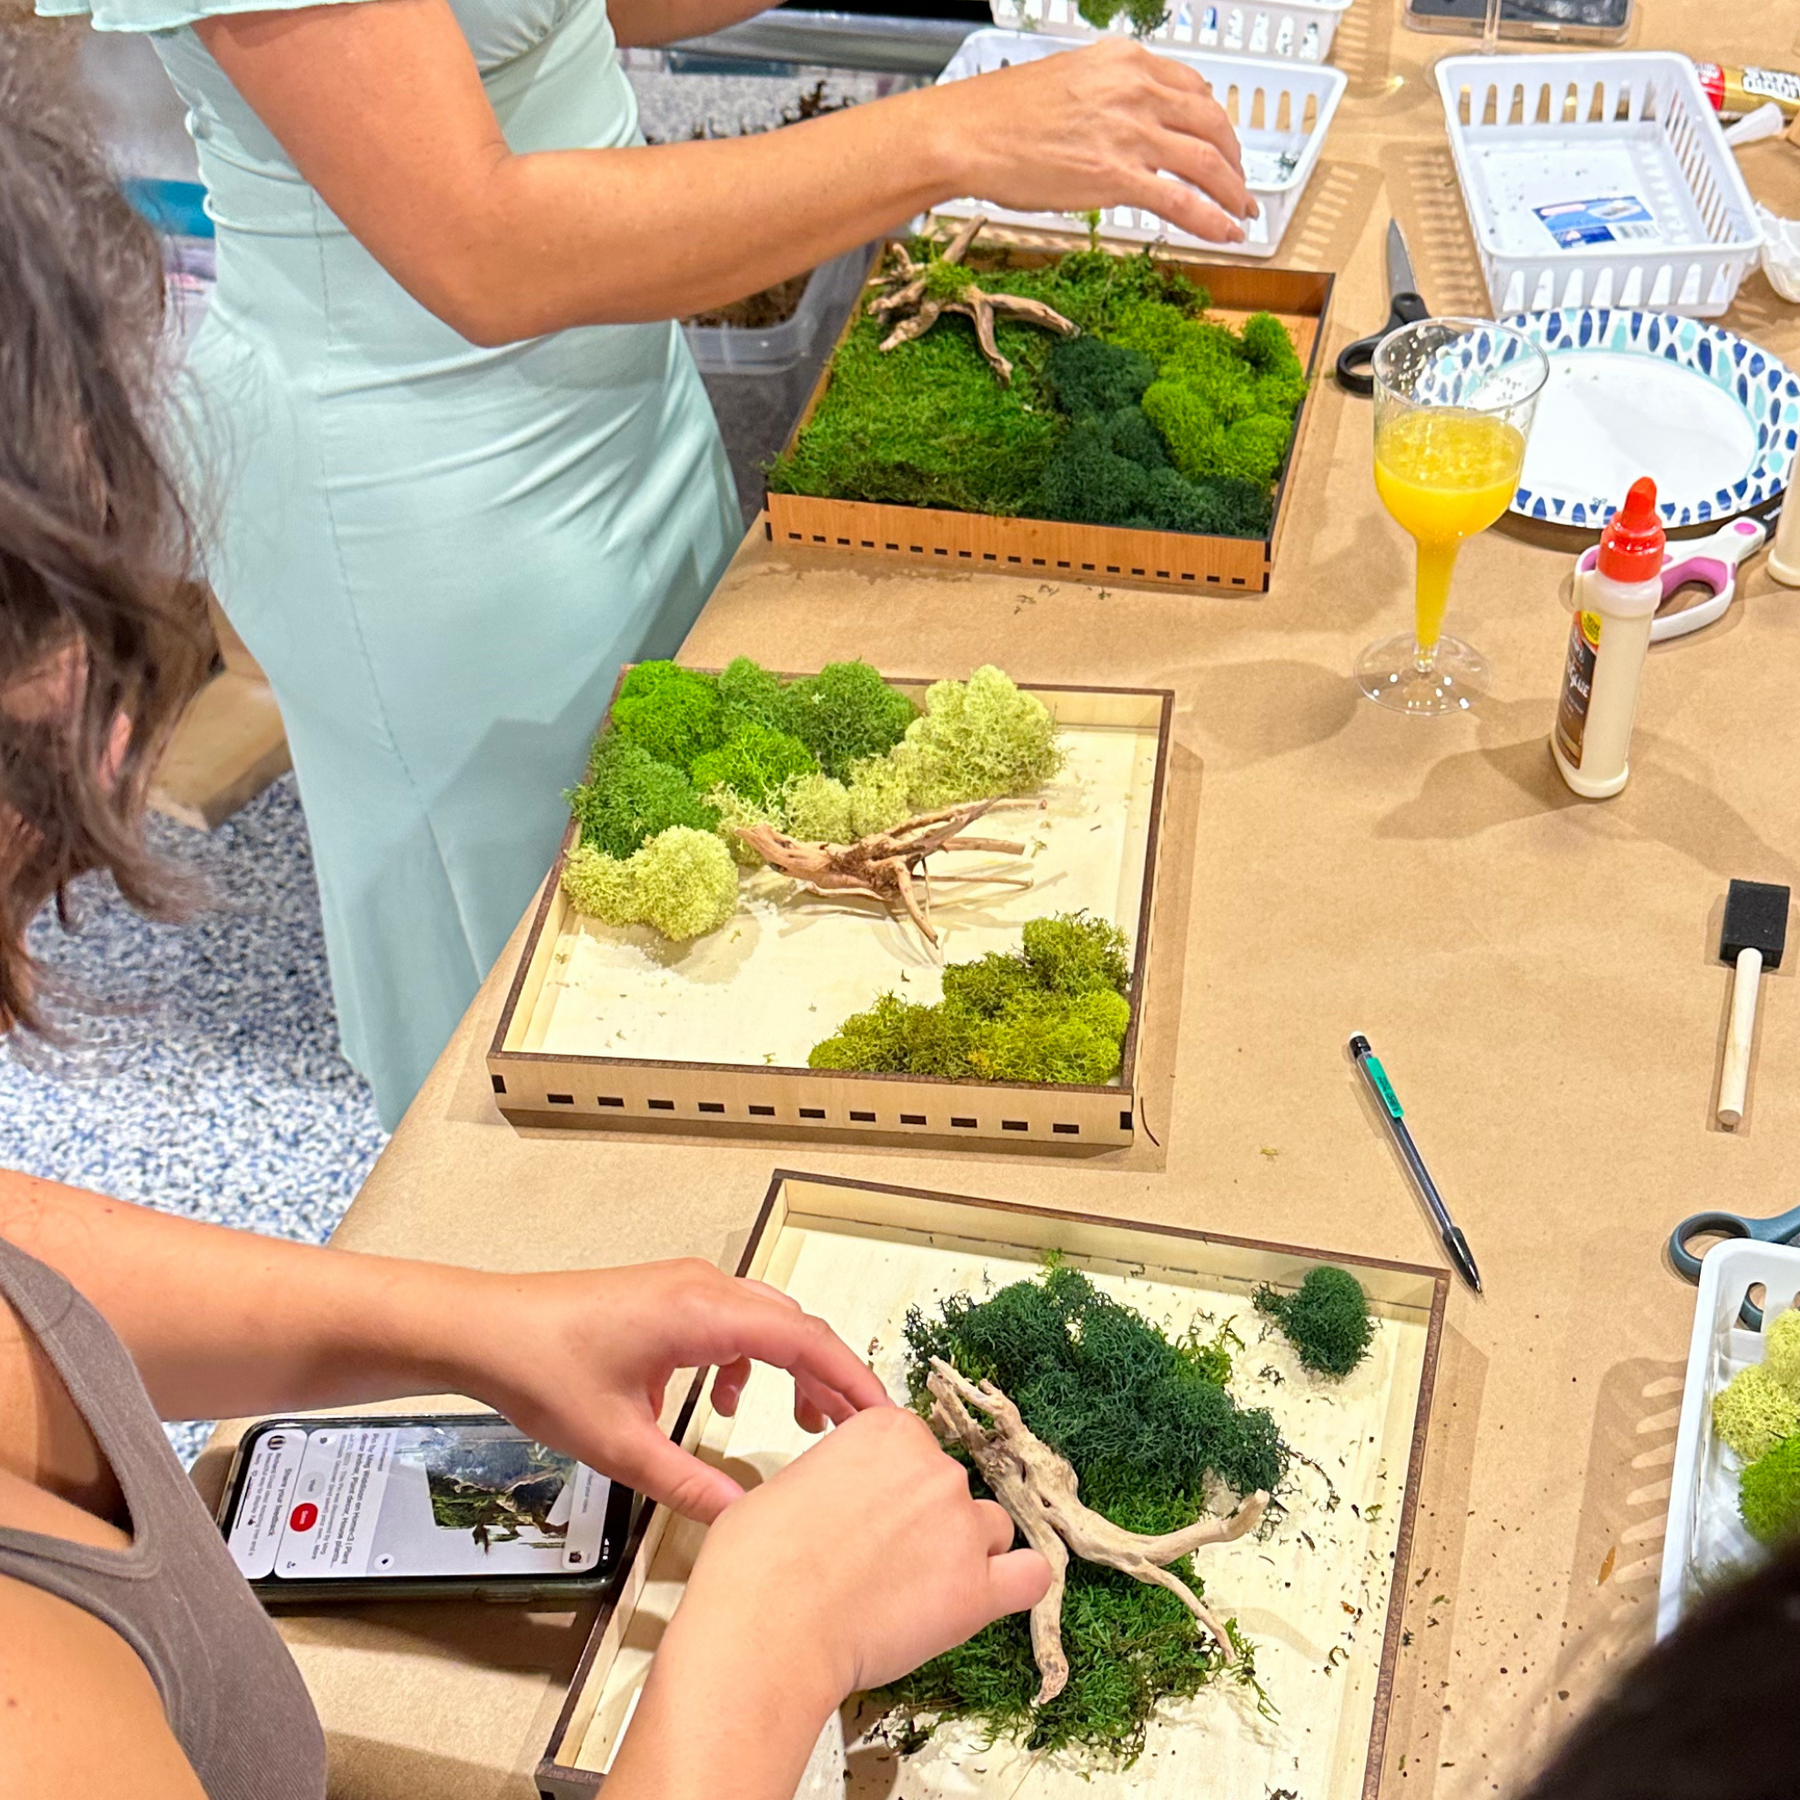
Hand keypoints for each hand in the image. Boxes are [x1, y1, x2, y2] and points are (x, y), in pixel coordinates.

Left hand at [444, 1259, 890, 1521]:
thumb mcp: (618, 1445)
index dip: (852, 1378)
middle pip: (796, 1326)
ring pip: (768, 1321)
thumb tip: (745, 1521)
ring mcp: (686, 1287)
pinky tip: (728, 1402)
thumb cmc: (542, 1372)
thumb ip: (687, 1484)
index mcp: (702, 1313)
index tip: (885, 1419)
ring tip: (808, 1425)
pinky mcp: (669, 1296)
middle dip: (832, 1378)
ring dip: (795, 1368)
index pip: (804, 1339)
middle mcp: (704, 1288)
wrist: (484, 1328)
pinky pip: (735, 1320)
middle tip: (858, 1435)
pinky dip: (752, 1359)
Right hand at [690, 1407, 1050, 1695]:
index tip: (876, 1508)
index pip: (917, 1447)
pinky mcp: (977, 1590)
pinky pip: (1029, 1577)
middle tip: (884, 1556)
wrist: (767, 1626)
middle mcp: (933, 1469)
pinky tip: (992, 1595)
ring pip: (991, 1528)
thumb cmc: (759, 1564)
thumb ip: (831, 1477)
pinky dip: (1017, 1584)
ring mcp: (961, 1527)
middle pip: (953, 1486)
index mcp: (887, 1432)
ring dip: (966, 1551)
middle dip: (926, 1519)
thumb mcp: (784, 1484)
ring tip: (922, 1586)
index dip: (894, 1484)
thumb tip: (830, 1498)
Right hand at [932, 38, 1254, 244]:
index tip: (1218, 141)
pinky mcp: (1119, 176)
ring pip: (1207, 161)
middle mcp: (1136, 90)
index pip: (1191, 87)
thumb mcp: (1067, 82)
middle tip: (1238, 181)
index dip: (1213, 119)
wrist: (968, 134)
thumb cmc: (1001, 117)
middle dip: (1233, 157)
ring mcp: (1131, 133)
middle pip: (1211, 121)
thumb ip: (1105, 97)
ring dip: (1233, 190)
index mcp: (1125, 62)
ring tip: (1242, 213)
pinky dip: (1213, 219)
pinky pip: (1183, 200)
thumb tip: (1122, 124)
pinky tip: (1227, 233)